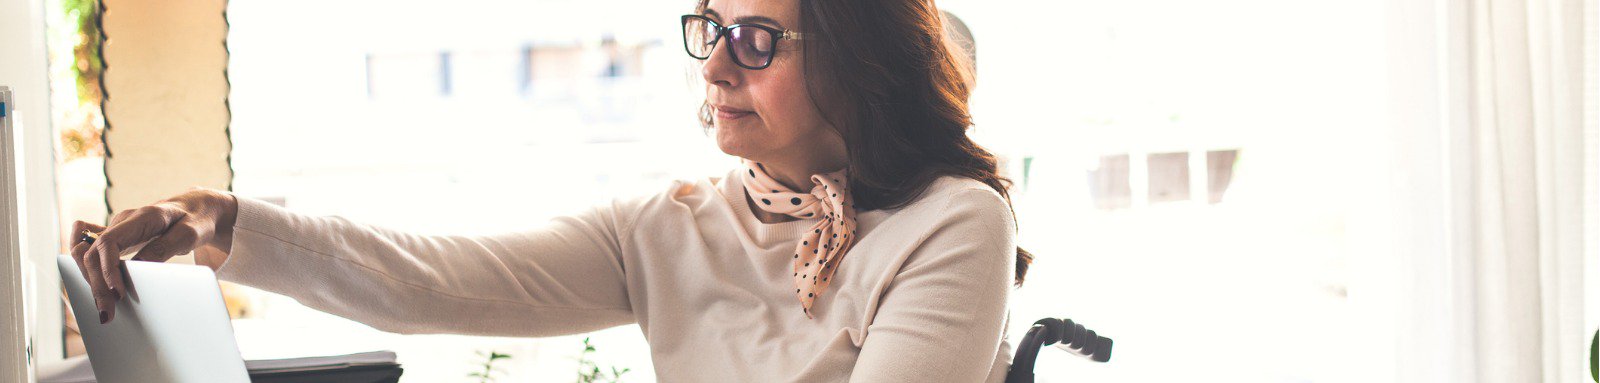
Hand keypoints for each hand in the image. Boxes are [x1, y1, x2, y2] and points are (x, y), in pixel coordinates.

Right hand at [69, 187, 238, 323]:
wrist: (197, 209)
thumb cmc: (196, 221)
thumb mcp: (189, 234)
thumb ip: (163, 248)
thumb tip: (137, 268)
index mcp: (141, 217)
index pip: (109, 242)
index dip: (108, 269)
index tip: (117, 292)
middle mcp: (122, 222)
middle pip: (93, 252)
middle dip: (97, 284)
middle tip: (107, 313)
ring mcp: (115, 229)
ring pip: (86, 253)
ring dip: (89, 280)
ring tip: (102, 307)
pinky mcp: (115, 238)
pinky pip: (88, 249)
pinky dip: (84, 268)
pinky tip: (92, 289)